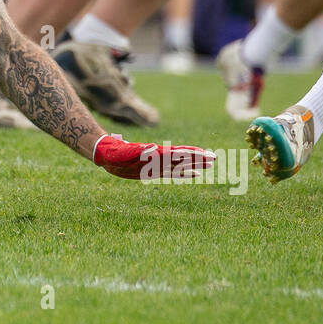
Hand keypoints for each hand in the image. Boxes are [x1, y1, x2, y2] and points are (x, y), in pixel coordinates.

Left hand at [93, 134, 215, 179]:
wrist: (108, 155)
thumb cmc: (116, 154)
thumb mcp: (126, 153)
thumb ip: (138, 151)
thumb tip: (153, 148)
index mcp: (157, 153)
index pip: (179, 153)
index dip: (193, 154)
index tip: (206, 154)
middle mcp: (161, 157)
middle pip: (184, 157)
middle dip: (199, 158)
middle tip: (215, 158)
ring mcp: (159, 164)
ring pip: (182, 165)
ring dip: (195, 165)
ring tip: (210, 165)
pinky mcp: (155, 171)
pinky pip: (174, 173)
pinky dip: (185, 174)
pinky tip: (195, 175)